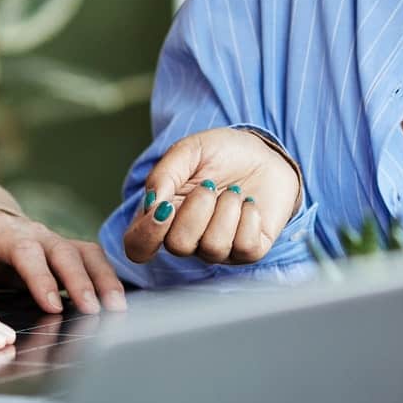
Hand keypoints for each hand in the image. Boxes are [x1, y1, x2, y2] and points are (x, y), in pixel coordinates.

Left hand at [0, 210, 126, 315]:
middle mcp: (36, 233)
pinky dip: (108, 279)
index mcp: (4, 234)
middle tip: (94, 310)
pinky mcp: (69, 250)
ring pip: (87, 253)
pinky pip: (94, 260)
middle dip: (81, 282)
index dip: (41, 279)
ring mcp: (56, 240)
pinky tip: (119, 303)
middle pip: (64, 252)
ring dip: (104, 280)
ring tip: (118, 309)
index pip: (26, 253)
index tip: (53, 307)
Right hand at [122, 128, 300, 265]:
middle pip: (178, 246)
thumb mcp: (189, 151)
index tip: (167, 206)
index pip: (138, 247)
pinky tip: (249, 203)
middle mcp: (187, 238)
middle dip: (197, 210)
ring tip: (233, 191)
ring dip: (226, 210)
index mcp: (163, 216)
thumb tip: (151, 205)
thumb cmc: (221, 154)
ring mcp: (218, 249)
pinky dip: (249, 217)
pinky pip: (245, 247)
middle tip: (208, 184)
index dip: (147, 234)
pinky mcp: (248, 251)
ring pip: (213, 247)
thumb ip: (164, 174)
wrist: (264, 153)